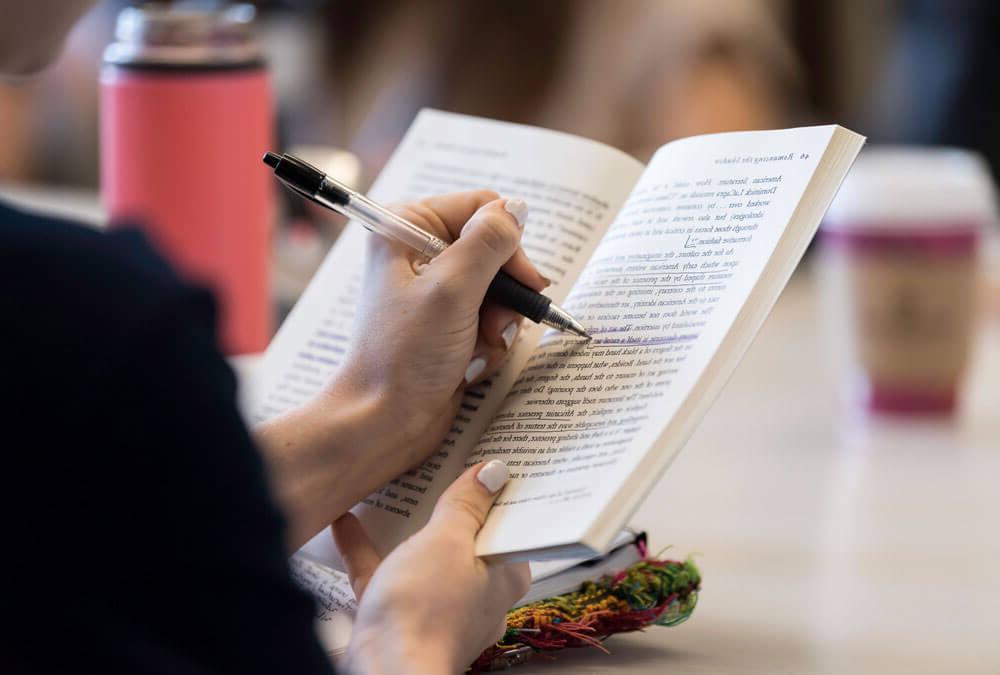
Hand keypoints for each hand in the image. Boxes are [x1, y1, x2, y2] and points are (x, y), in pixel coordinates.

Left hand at [255, 191, 546, 547]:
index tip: (521, 280)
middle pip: (495, 249)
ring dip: (500, 320)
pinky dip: (491, 340)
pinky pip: (491, 317)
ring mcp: (435, 290)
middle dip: (505, 290)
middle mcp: (420, 252)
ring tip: (481, 346)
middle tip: (498, 322)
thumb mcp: (452, 291)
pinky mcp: (446, 323)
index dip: (507, 243)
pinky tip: (473, 361)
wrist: (383, 420)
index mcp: (408, 227)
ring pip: (499, 287)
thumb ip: (488, 244)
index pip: (482, 208)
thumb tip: (517, 209)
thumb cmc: (404, 356)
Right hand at [335, 460, 530, 673]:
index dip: (497, 492)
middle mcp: (477, 594)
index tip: (486, 460)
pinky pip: (385, 574)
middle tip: (439, 461)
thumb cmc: (427, 607)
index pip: (509, 525)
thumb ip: (468, 504)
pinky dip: (367, 549)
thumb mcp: (449, 540)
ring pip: (423, 557)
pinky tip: (345, 520)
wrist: (384, 671)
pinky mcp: (400, 617)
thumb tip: (494, 472)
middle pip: (465, 538)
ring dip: (405, 524)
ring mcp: (437, 607)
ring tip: (392, 484)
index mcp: (504, 576)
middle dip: (448, 504)